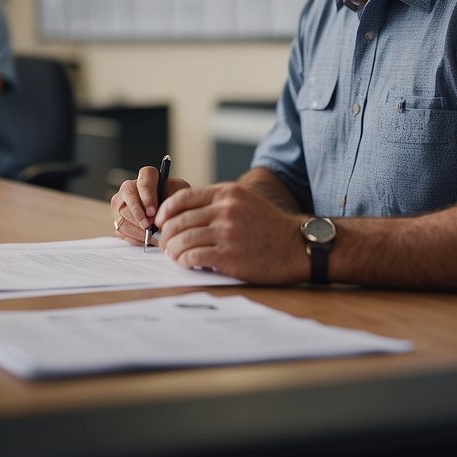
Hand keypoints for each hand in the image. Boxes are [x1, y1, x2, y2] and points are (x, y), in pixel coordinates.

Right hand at [110, 165, 188, 244]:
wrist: (169, 217)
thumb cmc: (174, 203)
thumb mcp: (179, 194)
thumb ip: (173, 193)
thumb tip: (163, 203)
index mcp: (146, 177)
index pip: (144, 179)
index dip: (147, 195)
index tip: (153, 211)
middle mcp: (130, 188)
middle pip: (129, 197)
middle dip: (139, 214)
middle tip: (150, 225)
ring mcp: (120, 204)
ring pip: (123, 215)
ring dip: (137, 228)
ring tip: (151, 234)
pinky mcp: (116, 221)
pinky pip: (121, 230)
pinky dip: (135, 237)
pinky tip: (145, 238)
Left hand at [153, 181, 306, 284]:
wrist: (295, 246)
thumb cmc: (270, 226)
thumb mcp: (245, 200)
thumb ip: (218, 202)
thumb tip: (185, 213)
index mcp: (227, 193)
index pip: (182, 198)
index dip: (165, 211)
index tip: (161, 221)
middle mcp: (225, 210)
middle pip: (178, 220)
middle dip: (165, 234)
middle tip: (164, 243)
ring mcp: (226, 233)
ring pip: (182, 239)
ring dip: (172, 250)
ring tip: (173, 255)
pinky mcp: (227, 255)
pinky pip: (193, 256)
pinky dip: (184, 260)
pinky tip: (186, 262)